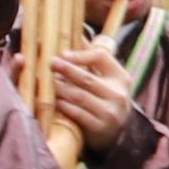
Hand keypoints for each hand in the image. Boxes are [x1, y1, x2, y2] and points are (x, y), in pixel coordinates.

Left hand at [35, 33, 138, 154]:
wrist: (117, 135)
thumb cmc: (106, 99)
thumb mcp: (107, 79)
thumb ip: (94, 59)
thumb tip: (78, 34)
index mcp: (121, 77)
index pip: (101, 57)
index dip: (81, 54)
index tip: (63, 54)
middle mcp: (118, 94)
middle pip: (86, 78)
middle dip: (66, 69)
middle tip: (50, 62)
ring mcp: (110, 113)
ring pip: (78, 96)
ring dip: (60, 88)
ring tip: (47, 81)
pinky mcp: (99, 128)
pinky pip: (76, 113)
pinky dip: (62, 105)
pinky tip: (52, 100)